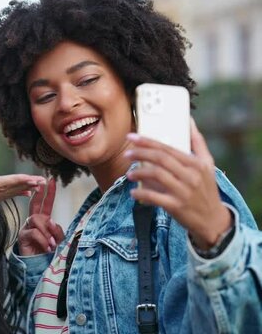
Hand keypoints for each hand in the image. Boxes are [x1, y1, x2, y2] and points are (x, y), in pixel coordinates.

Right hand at [18, 177, 64, 255]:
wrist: (38, 267)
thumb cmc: (48, 253)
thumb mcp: (57, 240)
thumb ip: (56, 230)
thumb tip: (50, 221)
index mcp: (43, 221)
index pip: (46, 204)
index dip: (49, 193)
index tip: (51, 181)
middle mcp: (34, 222)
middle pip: (36, 204)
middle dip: (40, 193)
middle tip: (43, 184)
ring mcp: (27, 228)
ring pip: (38, 219)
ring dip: (47, 232)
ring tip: (52, 245)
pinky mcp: (23, 236)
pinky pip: (35, 232)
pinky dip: (43, 240)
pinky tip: (46, 248)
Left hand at [125, 118, 231, 248]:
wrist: (213, 219)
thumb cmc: (206, 188)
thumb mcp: (207, 164)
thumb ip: (197, 142)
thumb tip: (189, 120)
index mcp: (196, 163)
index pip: (168, 148)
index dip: (147, 142)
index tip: (131, 137)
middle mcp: (191, 176)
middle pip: (160, 159)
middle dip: (140, 154)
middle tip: (127, 153)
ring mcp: (183, 192)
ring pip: (156, 175)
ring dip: (139, 172)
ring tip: (129, 174)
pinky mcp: (176, 206)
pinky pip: (154, 197)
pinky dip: (141, 193)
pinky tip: (133, 192)